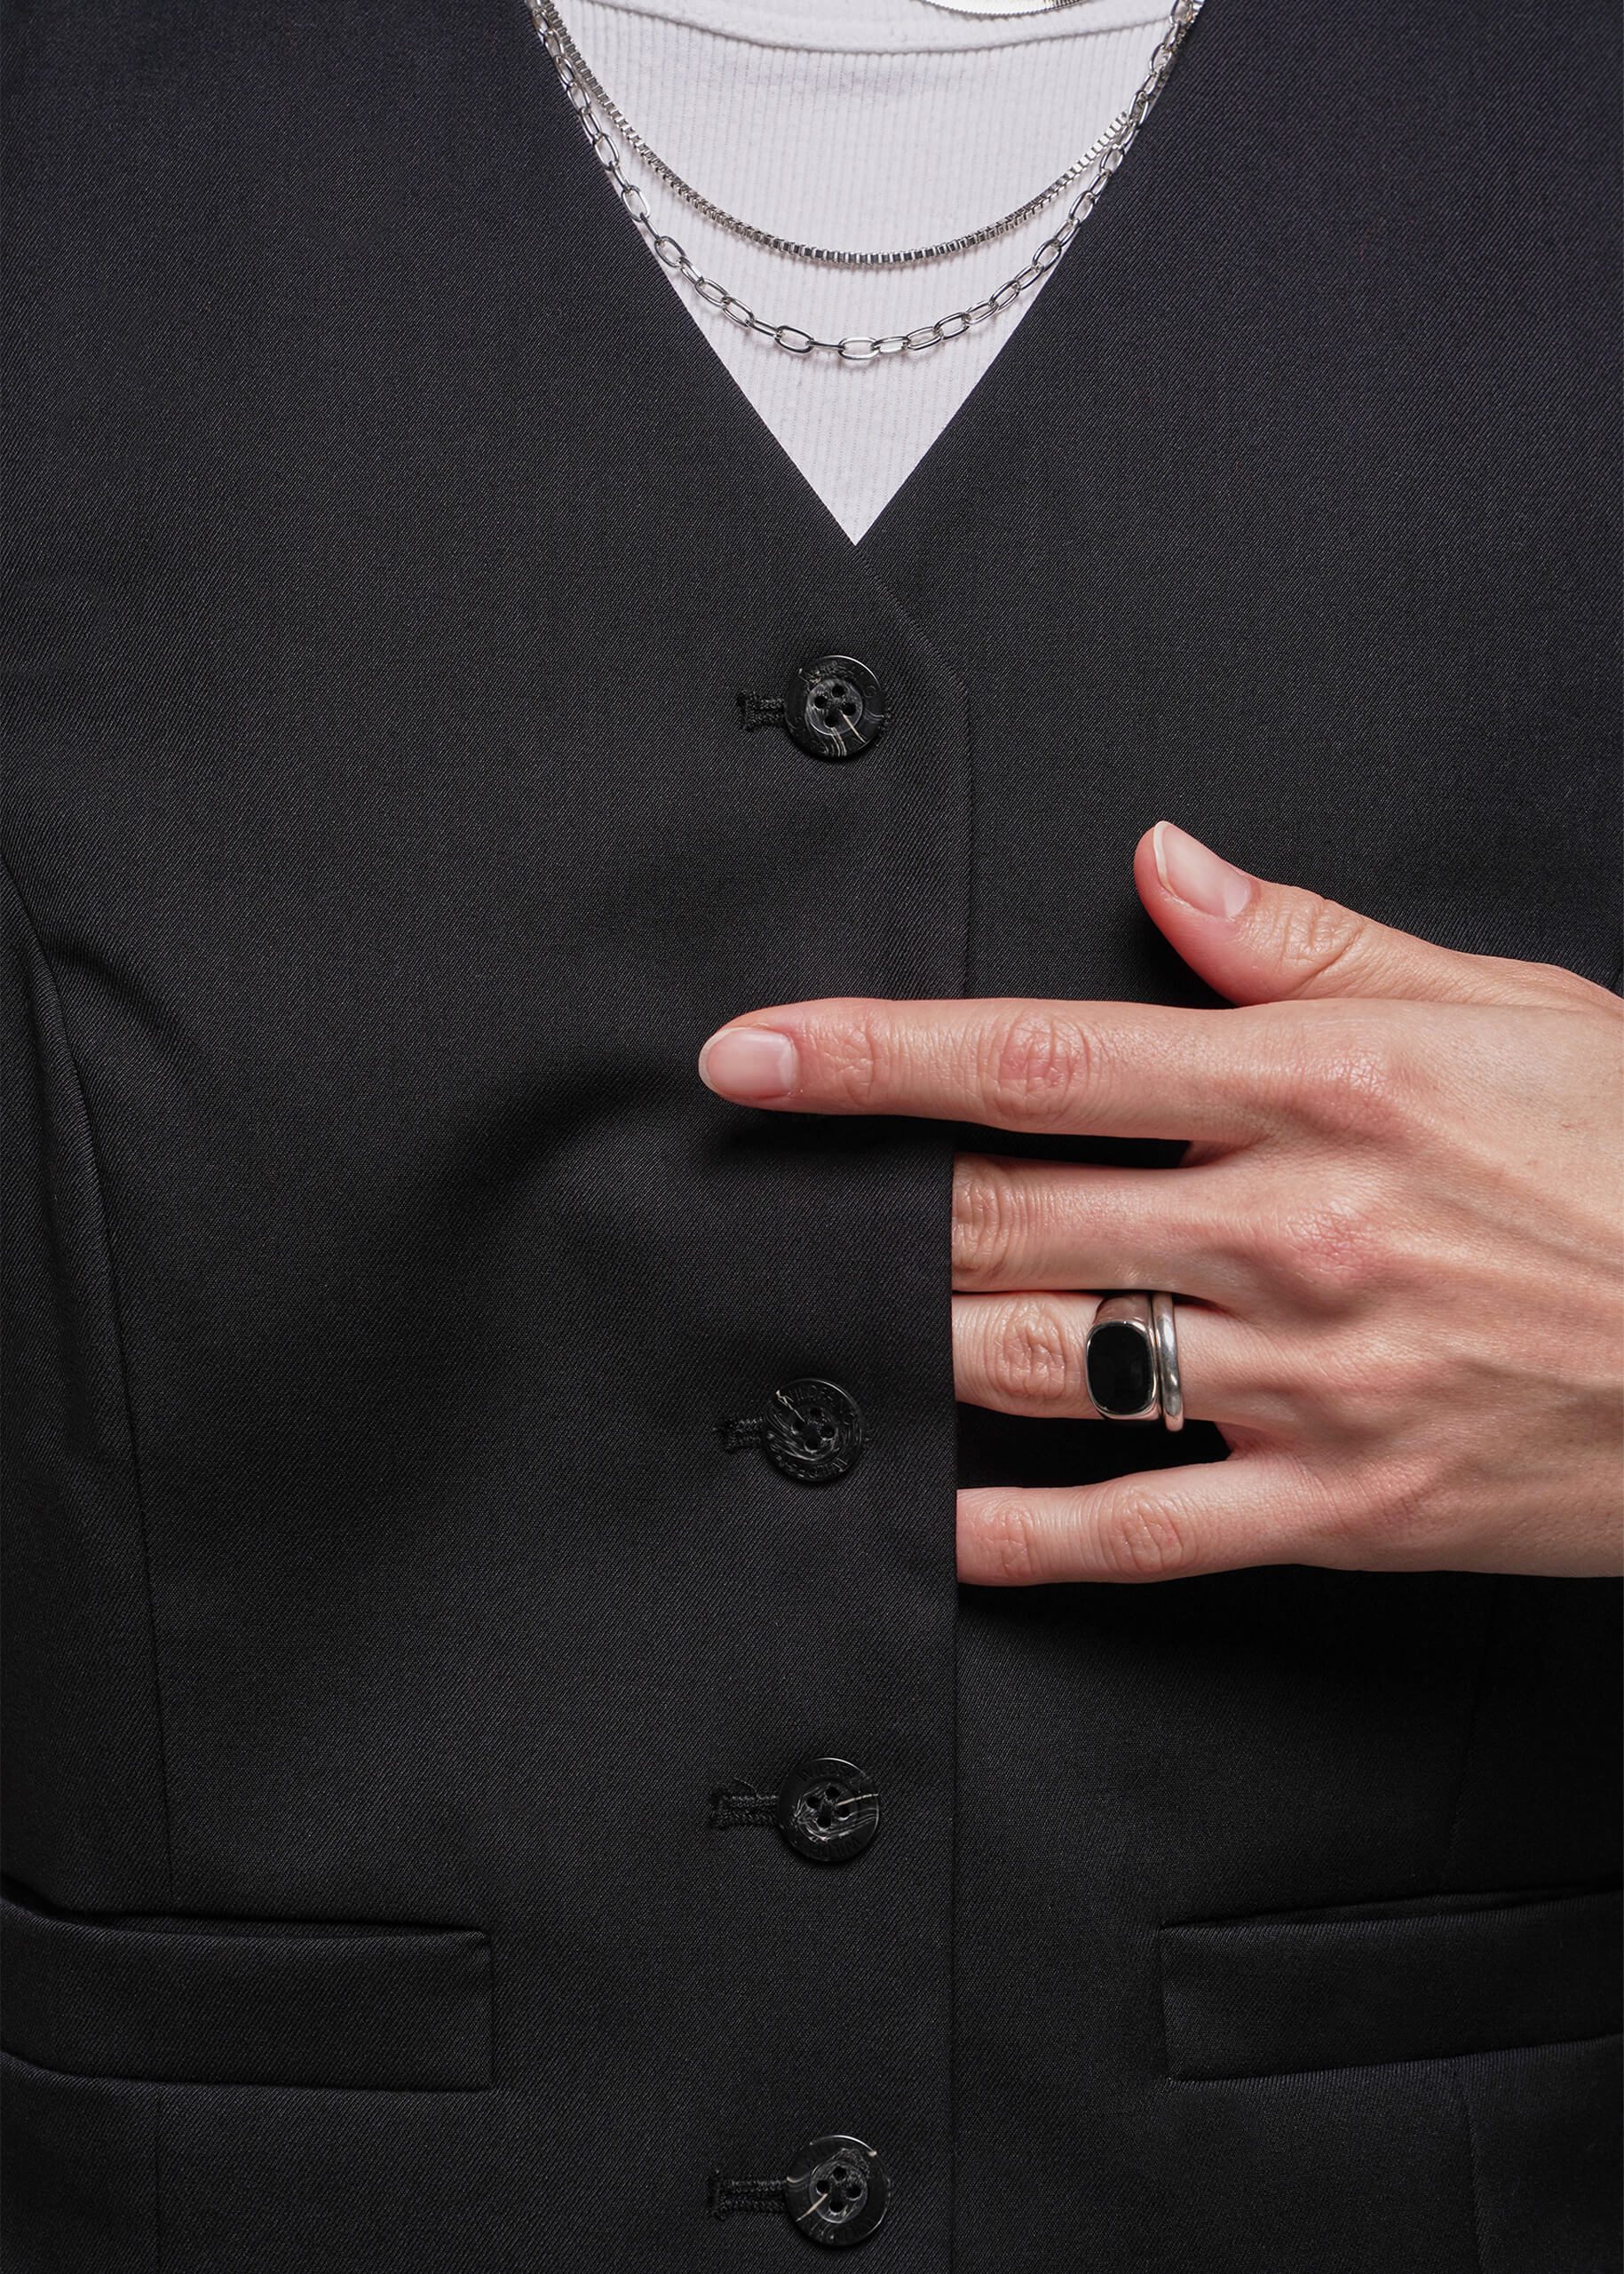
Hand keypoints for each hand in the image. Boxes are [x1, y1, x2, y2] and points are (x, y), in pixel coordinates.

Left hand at [698, 824, 1623, 1584]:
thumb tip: (1164, 870)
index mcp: (1320, 1086)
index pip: (1037, 1059)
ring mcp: (1308, 1376)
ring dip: (908, 1347)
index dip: (872, 1056)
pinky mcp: (1340, 1501)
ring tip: (814, 1329)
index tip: (757, 1053)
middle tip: (748, 1202)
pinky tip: (934, 1521)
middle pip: (1005, 1217)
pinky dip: (1018, 1534)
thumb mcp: (1498, 1004)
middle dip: (857, 1210)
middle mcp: (1290, 1228)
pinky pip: (1140, 1529)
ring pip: (1042, 1364)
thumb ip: (1305, 943)